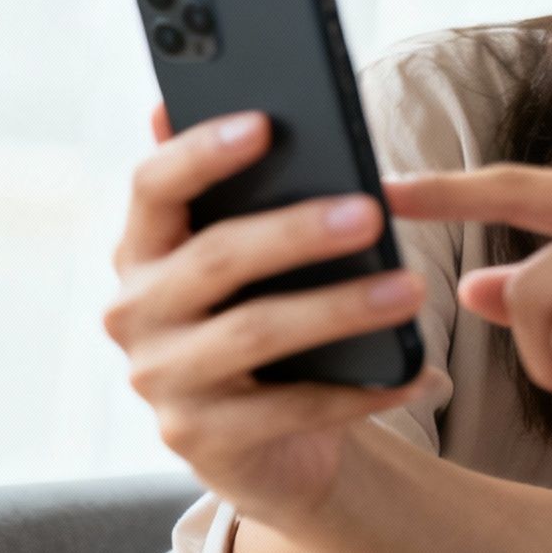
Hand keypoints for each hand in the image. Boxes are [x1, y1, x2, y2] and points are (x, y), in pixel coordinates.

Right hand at [104, 104, 437, 527]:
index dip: (201, 152)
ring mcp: (163, 380)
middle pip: (215, 257)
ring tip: (411, 288)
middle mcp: (135, 313)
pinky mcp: (200, 440)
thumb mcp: (250, 261)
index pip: (153, 187)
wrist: (266, 443)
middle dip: (297, 230)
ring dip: (340, 308)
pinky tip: (416, 371)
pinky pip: (292, 408)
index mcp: (143, 250)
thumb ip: (243, 194)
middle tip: (370, 211)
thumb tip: (229, 109)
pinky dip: (361, 390)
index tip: (264, 123)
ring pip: (255, 332)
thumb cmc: (263, 320)